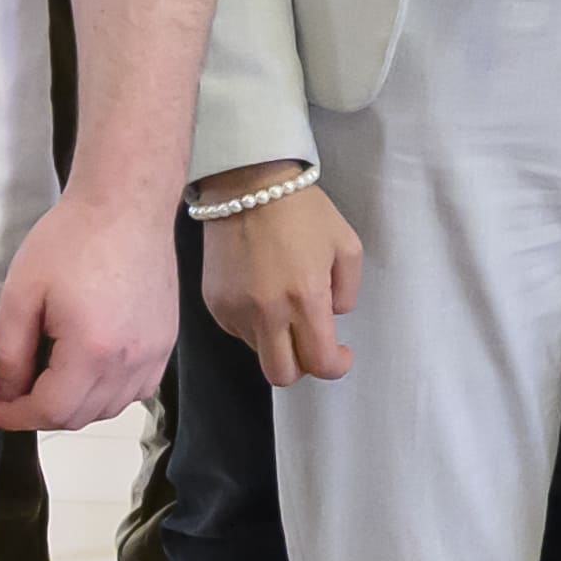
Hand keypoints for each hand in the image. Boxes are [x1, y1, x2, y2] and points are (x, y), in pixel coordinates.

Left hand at [0, 191, 181, 436]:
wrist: (126, 205)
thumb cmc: (71, 239)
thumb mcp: (20, 294)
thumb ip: (8, 352)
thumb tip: (8, 392)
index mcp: (92, 350)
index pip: (50, 411)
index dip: (13, 417)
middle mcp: (131, 360)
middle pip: (80, 416)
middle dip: (40, 413)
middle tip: (12, 394)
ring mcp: (155, 352)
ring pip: (111, 408)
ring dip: (75, 407)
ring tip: (49, 382)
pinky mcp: (166, 341)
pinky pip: (138, 390)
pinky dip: (109, 394)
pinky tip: (89, 371)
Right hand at [195, 172, 359, 384]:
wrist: (248, 185)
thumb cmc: (303, 211)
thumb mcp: (346, 246)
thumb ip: (347, 290)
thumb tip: (332, 316)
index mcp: (305, 299)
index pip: (320, 363)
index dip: (337, 365)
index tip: (342, 352)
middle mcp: (266, 313)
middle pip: (282, 375)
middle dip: (303, 366)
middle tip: (312, 341)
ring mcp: (234, 311)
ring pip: (259, 352)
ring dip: (278, 340)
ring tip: (285, 304)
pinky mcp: (213, 303)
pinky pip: (237, 331)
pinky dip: (254, 324)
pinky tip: (261, 293)